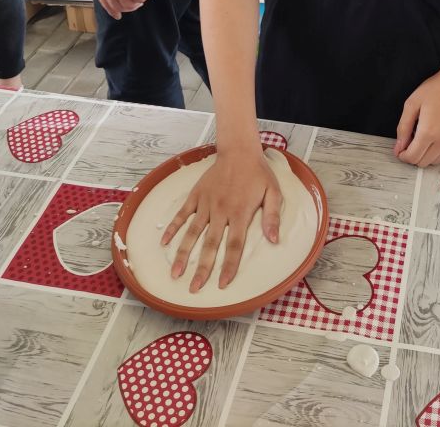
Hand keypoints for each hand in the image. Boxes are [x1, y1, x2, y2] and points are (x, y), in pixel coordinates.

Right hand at [162, 146, 282, 292]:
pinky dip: (172, 227)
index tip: (222, 284)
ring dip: (183, 253)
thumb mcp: (273, 192)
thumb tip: (275, 240)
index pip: (234, 245)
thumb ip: (273, 217)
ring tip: (175, 273)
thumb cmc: (258, 173)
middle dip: (202, 268)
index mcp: (240, 213)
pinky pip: (182, 214)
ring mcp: (206, 203)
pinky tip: (164, 242)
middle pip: (210, 244)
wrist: (239, 151)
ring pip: (192, 232)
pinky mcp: (196, 195)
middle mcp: (221, 211)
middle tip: (194, 288)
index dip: (228, 265)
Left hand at [394, 72, 439, 166]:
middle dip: (414, 156)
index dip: (403, 156)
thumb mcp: (411, 104)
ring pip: (436, 162)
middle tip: (412, 143)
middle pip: (423, 163)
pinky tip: (438, 142)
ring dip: (427, 155)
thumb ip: (403, 128)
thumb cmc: (434, 90)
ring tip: (426, 139)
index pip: (412, 157)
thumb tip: (398, 148)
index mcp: (428, 132)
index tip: (401, 150)